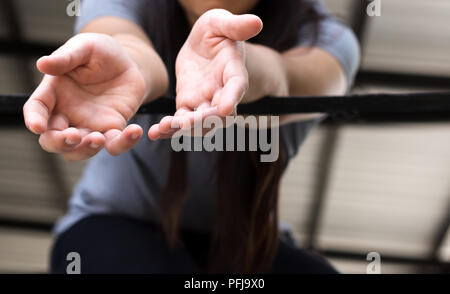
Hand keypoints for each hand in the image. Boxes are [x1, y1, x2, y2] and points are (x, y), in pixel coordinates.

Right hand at [23, 33, 146, 160]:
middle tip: (73, 136)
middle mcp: (67, 114)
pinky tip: (135, 130)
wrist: (129, 62)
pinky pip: (115, 144)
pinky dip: (124, 143)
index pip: (36, 110)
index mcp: (54, 93)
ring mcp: (89, 125)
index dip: (33, 119)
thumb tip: (42, 64)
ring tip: (99, 138)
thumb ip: (66, 58)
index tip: (37, 127)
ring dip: (86, 150)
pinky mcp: (112, 129)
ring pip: (79, 150)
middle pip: (52, 139)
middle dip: (58, 143)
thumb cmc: (101, 52)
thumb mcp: (84, 48)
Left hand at [148, 9, 261, 138]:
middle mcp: (223, 93)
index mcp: (234, 72)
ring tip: (166, 127)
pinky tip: (154, 133)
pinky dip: (169, 128)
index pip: (236, 87)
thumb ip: (236, 26)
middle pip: (218, 114)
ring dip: (184, 128)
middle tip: (186, 123)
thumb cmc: (216, 31)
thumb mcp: (221, 23)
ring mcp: (206, 101)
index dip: (231, 98)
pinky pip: (180, 120)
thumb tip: (257, 22)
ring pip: (199, 122)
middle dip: (203, 120)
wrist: (203, 43)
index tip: (225, 108)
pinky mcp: (188, 104)